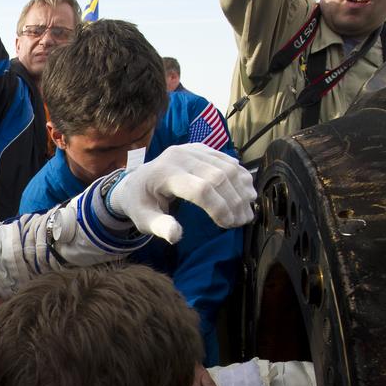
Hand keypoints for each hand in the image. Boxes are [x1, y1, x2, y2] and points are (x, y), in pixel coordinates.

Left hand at [108, 144, 254, 241]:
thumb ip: (159, 227)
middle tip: (242, 222)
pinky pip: (226, 159)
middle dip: (234, 201)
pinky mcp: (201, 149)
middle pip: (218, 176)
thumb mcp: (143, 219)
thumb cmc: (141, 204)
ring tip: (247, 212)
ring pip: (227, 166)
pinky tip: (247, 194)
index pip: (200, 188)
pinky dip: (240, 176)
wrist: (138, 181)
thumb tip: (176, 236)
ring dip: (241, 190)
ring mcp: (192, 149)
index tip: (226, 225)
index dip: (218, 208)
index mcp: (164, 173)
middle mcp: (180, 156)